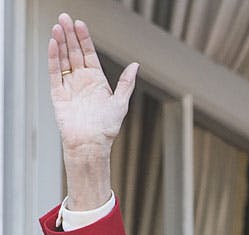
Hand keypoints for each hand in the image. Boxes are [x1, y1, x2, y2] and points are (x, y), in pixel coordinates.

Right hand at [48, 13, 137, 208]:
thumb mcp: (121, 103)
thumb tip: (135, 65)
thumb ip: (126, 83)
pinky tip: (53, 44)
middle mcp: (82, 80)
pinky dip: (53, 58)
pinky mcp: (58, 93)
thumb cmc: (107, 127)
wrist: (91, 143)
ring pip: (63, 59)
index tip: (80, 24)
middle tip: (64, 17)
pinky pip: (54, 73)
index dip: (84, 39)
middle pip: (73, 52)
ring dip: (60, 43)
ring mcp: (69, 86)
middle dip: (70, 35)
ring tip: (57, 27)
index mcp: (97, 80)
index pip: (89, 54)